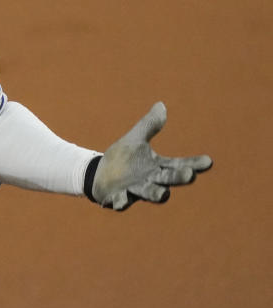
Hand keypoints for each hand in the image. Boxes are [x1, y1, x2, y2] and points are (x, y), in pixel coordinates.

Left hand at [92, 102, 211, 209]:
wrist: (99, 175)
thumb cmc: (122, 159)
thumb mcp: (135, 140)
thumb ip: (148, 126)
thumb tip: (161, 105)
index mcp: (157, 167)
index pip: (178, 164)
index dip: (193, 164)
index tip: (208, 161)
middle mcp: (150, 180)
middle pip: (168, 179)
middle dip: (179, 177)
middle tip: (190, 175)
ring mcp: (135, 190)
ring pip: (149, 193)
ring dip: (156, 193)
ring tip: (164, 194)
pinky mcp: (119, 198)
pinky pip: (122, 201)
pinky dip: (122, 202)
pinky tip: (121, 202)